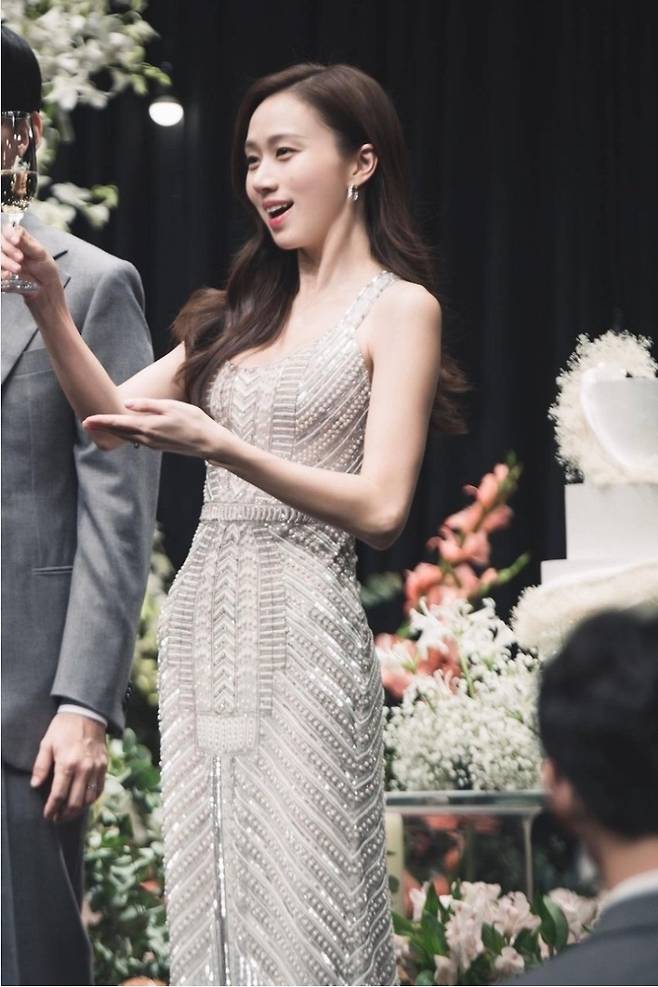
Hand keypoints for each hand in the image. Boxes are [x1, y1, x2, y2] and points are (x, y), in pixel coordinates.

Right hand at [1, 223, 61, 305]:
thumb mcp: (40, 254)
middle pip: (1, 242)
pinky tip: (7, 275)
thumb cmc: (45, 269)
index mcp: (19, 238)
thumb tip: (17, 233)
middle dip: (9, 249)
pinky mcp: (2, 271)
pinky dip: (2, 272)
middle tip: (20, 258)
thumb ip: (27, 244)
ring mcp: (4, 258)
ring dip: (6, 261)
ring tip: (17, 269)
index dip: (9, 234)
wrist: (45, 288)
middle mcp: (9, 246)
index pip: (8, 230)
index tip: (16, 241)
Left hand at [31, 712, 107, 822]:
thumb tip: (35, 786)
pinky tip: (83, 801)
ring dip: (78, 810)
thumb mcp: (47, 743)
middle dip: (65, 815)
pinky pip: (99, 789)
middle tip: (57, 818)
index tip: (48, 815)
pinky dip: (92, 799)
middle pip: (75, 802)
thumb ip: (40, 766)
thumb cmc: (64, 728)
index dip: (52, 809)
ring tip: (69, 813)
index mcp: (67, 764)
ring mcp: (96, 768)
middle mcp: (84, 769)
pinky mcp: (104, 765)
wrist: (87, 713)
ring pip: (89, 799)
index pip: (58, 795)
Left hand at [83, 397, 232, 459]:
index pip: (119, 423)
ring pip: (127, 437)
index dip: (102, 421)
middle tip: (86, 424)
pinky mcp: (159, 446)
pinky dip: (126, 435)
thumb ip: (148, 405)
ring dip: (113, 432)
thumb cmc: (193, 421)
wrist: (209, 443)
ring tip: (101, 426)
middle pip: (120, 432)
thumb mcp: (171, 407)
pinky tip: (124, 431)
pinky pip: (137, 440)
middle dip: (103, 427)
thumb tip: (127, 404)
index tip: (86, 420)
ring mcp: (153, 444)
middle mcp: (147, 438)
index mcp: (148, 427)